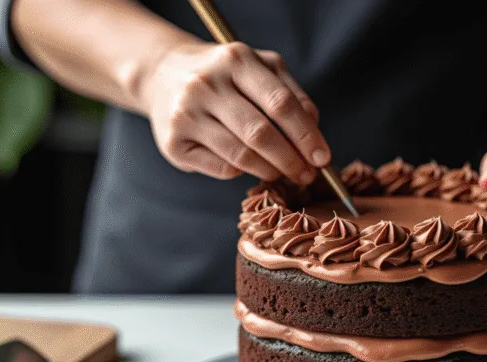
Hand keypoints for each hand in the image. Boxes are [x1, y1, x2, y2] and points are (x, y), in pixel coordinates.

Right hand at [142, 41, 329, 184]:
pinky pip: (221, 168)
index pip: (280, 104)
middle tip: (307, 175)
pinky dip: (242, 172)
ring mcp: (185, 114)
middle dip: (291, 160)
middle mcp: (206, 84)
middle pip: (261, 133)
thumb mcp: (258, 69)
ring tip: (283, 174)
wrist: (163, 74)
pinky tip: (249, 166)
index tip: (323, 158)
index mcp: (235, 60)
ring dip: (270, 171)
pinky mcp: (173, 143)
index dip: (306, 135)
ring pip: (241, 156)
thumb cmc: (224, 76)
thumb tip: (314, 132)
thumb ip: (290, 94)